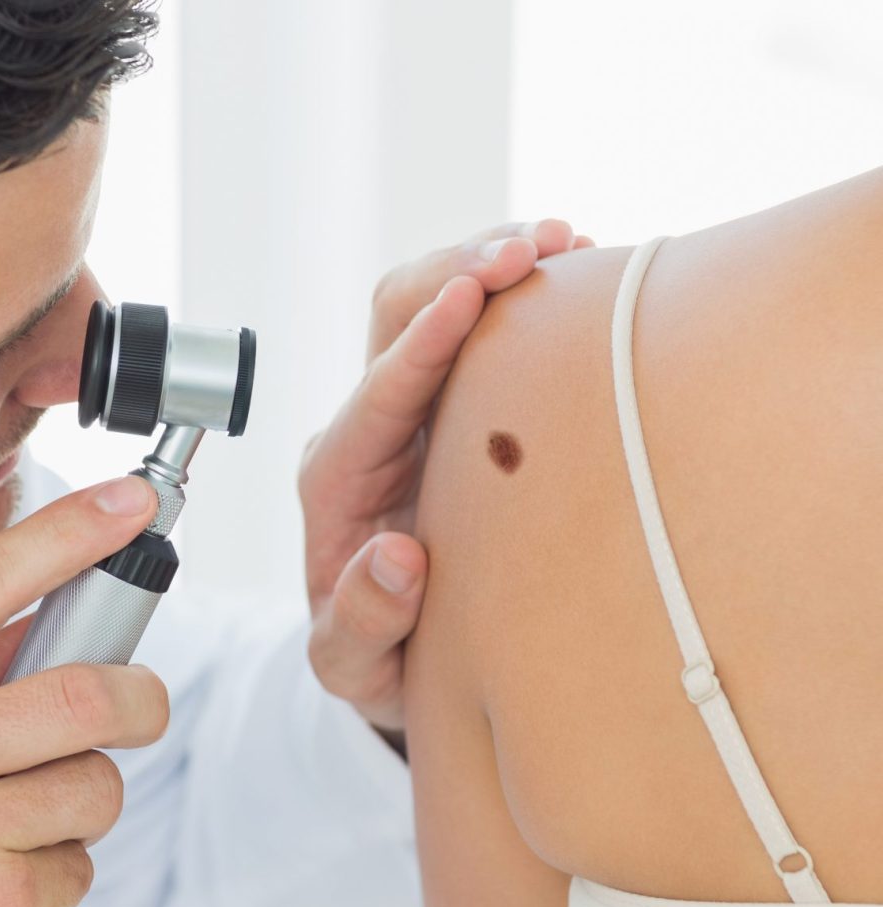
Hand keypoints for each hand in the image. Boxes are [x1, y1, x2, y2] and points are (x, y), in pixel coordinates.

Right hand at [0, 475, 167, 906]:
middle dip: (138, 697)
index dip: (66, 532)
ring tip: (14, 827)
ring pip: (96, 783)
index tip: (131, 504)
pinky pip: (78, 863)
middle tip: (137, 706)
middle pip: (86, 690)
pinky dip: (53, 873)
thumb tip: (37, 624)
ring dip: (80, 801)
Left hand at [301, 219, 593, 734]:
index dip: (425, 342)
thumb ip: (362, 623)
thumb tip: (397, 558)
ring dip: (489, 261)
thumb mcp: (354, 665)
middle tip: (534, 247)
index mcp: (336, 481)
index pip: (376, 396)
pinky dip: (518, 292)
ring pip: (431, 302)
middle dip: (460, 270)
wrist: (394, 650)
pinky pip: (476, 329)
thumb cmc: (374, 657)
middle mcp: (366, 430)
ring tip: (564, 240)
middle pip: (394, 317)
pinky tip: (571, 272)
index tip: (468, 294)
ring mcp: (406, 410)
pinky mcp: (446, 405)